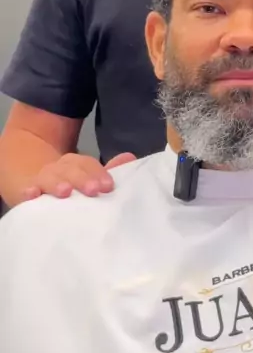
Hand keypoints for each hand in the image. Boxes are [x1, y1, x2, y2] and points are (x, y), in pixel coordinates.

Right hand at [20, 152, 136, 201]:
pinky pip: (27, 190)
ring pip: (50, 176)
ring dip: (57, 182)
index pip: (87, 164)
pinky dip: (28, 191)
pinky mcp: (28, 194)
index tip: (107, 186)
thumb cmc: (64, 184)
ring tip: (65, 191)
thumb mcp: (84, 177)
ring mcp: (42, 180)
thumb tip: (129, 157)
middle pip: (71, 168)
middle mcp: (59, 169)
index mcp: (74, 165)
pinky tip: (31, 194)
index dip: (97, 173)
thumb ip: (105, 172)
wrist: (24, 176)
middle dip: (82, 178)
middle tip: (93, 190)